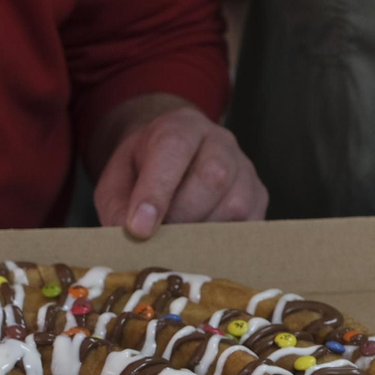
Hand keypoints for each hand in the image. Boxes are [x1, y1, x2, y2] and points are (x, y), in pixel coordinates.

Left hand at [92, 94, 267, 239]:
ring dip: (202, 234)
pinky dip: (222, 243)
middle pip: (211, 178)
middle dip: (180, 218)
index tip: (139, 229)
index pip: (173, 149)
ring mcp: (245, 169)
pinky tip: (199, 247)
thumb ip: (116, 207)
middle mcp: (220, 142)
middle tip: (157, 241)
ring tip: (177, 244)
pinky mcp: (259, 197)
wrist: (170, 159)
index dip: (156, 192)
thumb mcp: (116, 182)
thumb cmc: (141, 172)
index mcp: (180, 127)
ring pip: (234, 206)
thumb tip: (130, 237)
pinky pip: (250, 225)